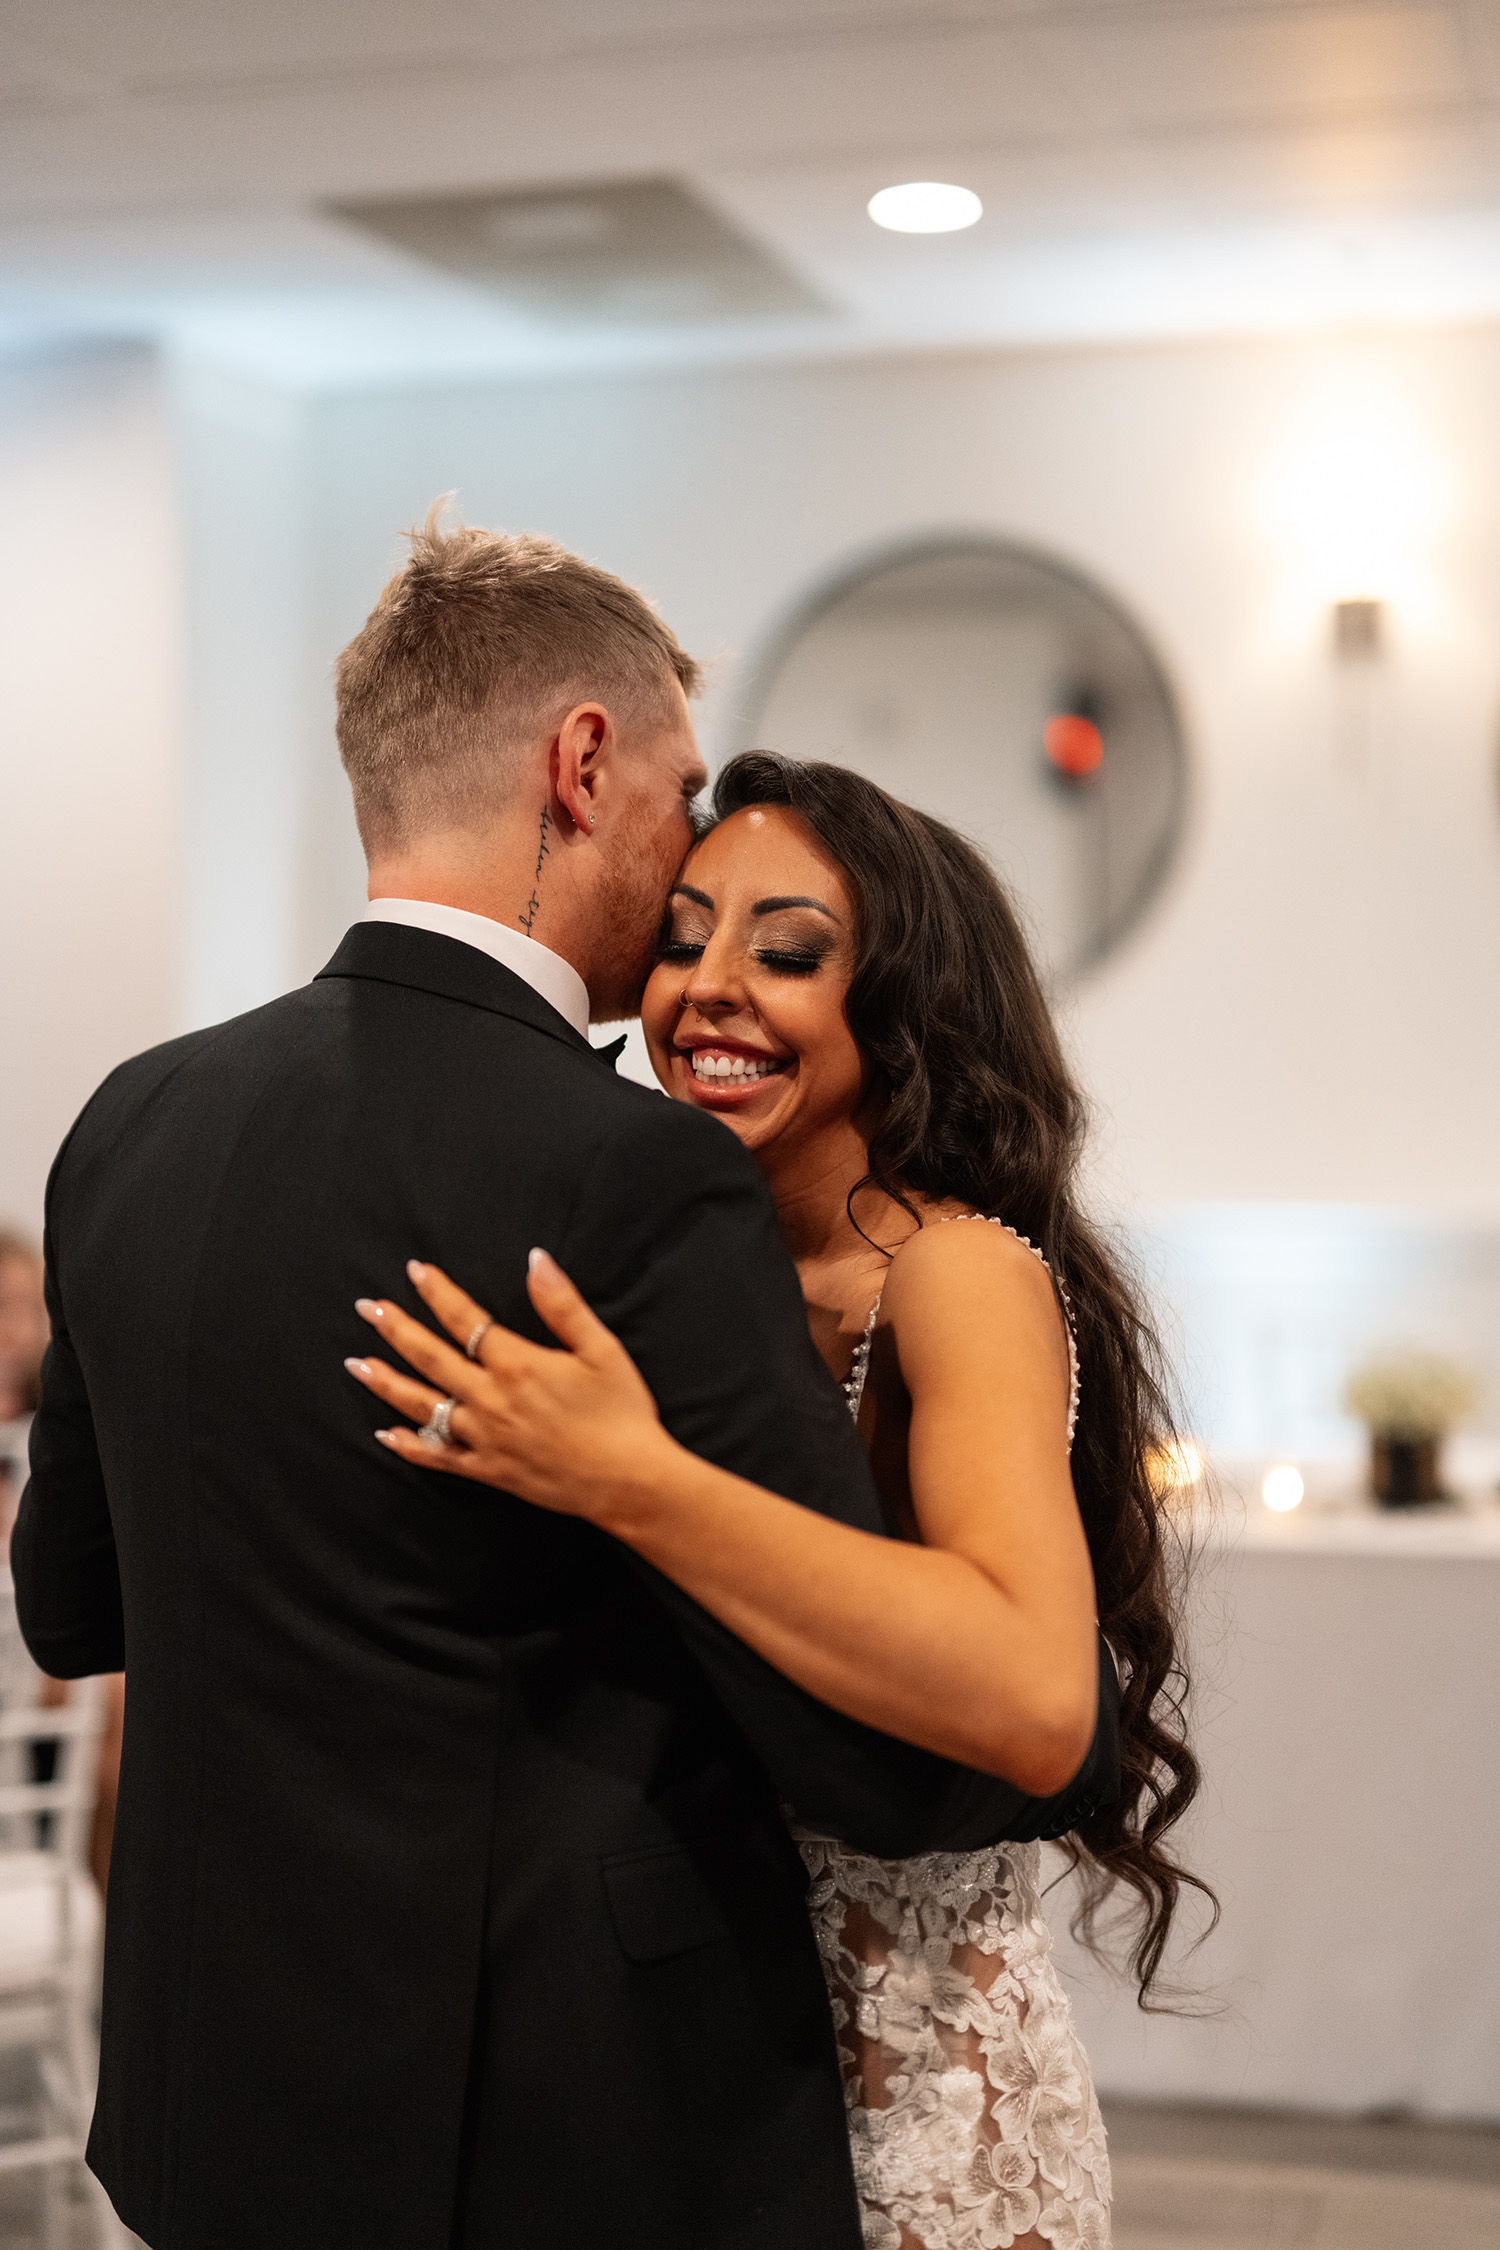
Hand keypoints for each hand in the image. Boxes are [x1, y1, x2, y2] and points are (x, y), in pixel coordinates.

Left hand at [344, 1252, 671, 1518]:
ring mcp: (484, 1438)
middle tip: (367, 1309)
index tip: (415, 1271)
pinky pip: (438, 1457)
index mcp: (517, 1365)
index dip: (437, 1293)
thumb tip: (535, 1260)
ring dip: (386, 1382)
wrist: (628, 1481)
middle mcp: (490, 1400)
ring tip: (357, 1364)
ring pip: (422, 1406)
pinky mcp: (488, 1470)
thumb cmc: (621, 1412)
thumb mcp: (601, 1348)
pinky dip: (409, 1445)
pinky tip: (385, 1434)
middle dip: (395, 1329)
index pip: (465, 1319)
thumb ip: (563, 1304)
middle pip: (430, 1358)